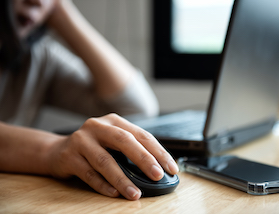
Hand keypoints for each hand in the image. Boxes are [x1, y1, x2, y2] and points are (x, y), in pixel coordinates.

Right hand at [47, 113, 178, 199]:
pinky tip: (114, 193)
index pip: (141, 135)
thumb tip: (157, 169)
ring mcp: (82, 140)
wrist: (57, 150)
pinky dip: (103, 185)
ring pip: (105, 161)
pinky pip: (89, 173)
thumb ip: (131, 150)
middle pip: (125, 141)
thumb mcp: (112, 141)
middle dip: (144, 159)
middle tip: (157, 175)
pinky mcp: (69, 156)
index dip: (158, 151)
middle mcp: (98, 126)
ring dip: (122, 179)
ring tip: (135, 193)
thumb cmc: (92, 147)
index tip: (170, 167)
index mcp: (114, 122)